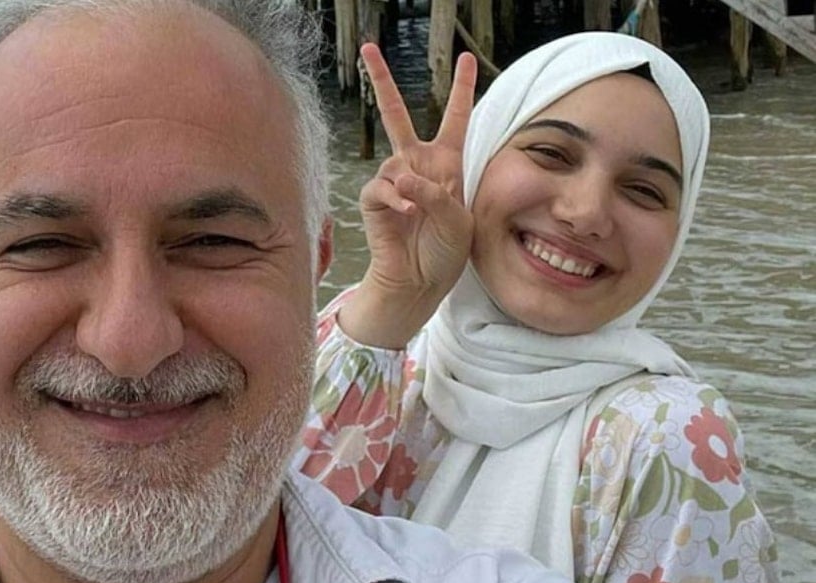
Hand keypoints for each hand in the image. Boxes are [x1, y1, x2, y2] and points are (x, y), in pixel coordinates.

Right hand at [340, 45, 477, 348]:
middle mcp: (417, 166)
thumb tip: (403, 179)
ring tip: (420, 213)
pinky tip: (406, 214)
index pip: (455, 119)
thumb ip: (437, 193)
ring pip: (396, 162)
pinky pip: (382, 187)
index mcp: (447, 165)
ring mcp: (393, 181)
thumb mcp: (459, 219)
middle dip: (381, 81)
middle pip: (397, 114)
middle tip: (367, 47)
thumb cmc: (444, 252)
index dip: (461, 89)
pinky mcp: (374, 200)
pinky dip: (396, 200)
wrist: (418, 283)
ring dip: (412, 186)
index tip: (466, 59)